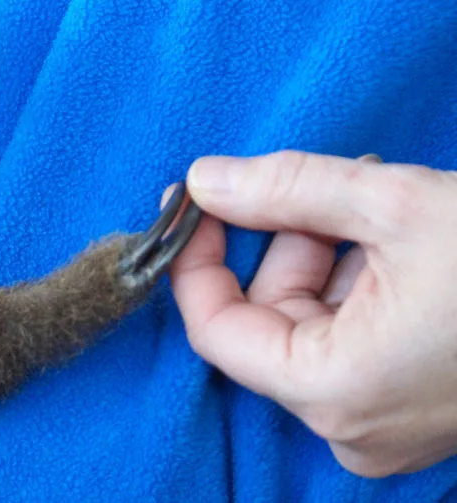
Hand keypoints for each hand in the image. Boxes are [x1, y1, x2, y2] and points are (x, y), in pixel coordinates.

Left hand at [168, 150, 456, 477]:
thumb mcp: (392, 202)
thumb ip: (284, 188)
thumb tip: (204, 179)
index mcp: (335, 390)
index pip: (214, 328)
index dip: (194, 260)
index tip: (192, 204)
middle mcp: (351, 426)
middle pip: (265, 322)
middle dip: (281, 243)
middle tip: (318, 186)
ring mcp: (384, 426)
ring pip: (309, 327)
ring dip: (325, 256)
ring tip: (375, 204)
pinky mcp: (413, 412)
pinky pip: (351, 343)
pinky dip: (357, 285)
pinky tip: (397, 241)